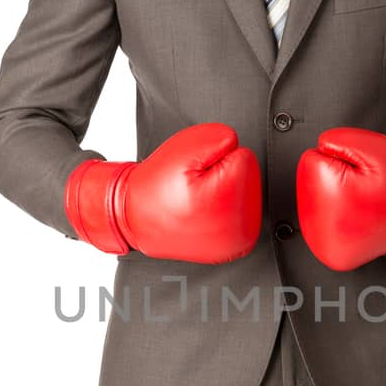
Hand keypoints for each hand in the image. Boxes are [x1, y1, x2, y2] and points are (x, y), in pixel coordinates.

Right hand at [64, 122, 261, 260]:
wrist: (136, 218)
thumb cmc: (156, 188)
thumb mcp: (184, 148)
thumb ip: (220, 138)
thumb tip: (239, 145)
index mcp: (229, 201)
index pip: (244, 158)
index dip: (217, 158)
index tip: (196, 172)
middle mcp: (239, 229)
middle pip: (249, 178)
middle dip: (223, 175)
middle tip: (194, 187)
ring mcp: (238, 242)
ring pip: (247, 194)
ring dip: (225, 191)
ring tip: (198, 199)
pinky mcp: (235, 247)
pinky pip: (242, 213)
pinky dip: (226, 208)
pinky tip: (206, 212)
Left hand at [295, 127, 385, 269]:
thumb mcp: (369, 145)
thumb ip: (331, 142)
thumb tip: (313, 155)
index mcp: (328, 205)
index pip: (311, 162)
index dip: (340, 160)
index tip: (364, 173)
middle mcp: (322, 238)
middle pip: (308, 185)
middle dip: (335, 180)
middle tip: (366, 188)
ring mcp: (327, 250)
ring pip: (314, 203)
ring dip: (335, 198)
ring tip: (364, 201)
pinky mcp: (333, 255)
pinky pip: (323, 222)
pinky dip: (339, 214)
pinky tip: (359, 215)